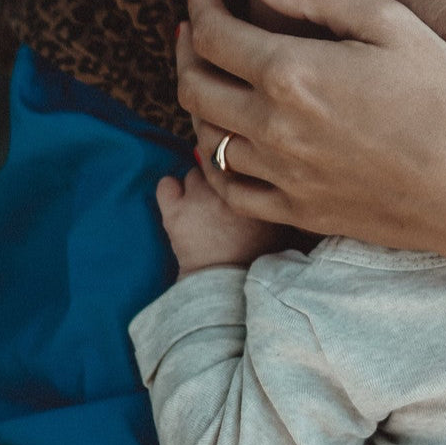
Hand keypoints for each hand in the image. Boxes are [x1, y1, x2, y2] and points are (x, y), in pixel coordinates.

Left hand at [156, 168, 289, 276]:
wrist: (225, 287)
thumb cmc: (256, 257)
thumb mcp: (279, 223)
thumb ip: (277, 196)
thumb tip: (275, 179)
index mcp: (255, 186)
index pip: (244, 157)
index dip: (241, 166)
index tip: (240, 176)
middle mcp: (227, 185)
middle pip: (219, 162)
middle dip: (220, 173)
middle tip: (221, 191)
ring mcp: (198, 197)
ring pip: (194, 171)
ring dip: (197, 184)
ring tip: (201, 202)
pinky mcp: (174, 212)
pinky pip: (166, 184)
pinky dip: (170, 189)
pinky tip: (177, 200)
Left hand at [176, 0, 445, 313]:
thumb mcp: (393, 23)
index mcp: (292, 73)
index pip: (215, 37)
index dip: (200, 9)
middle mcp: (273, 128)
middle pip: (195, 88)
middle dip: (186, 50)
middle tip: (193, 28)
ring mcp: (282, 176)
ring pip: (206, 139)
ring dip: (197, 103)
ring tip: (210, 78)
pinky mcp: (298, 212)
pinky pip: (230, 191)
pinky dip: (213, 165)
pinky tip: (224, 146)